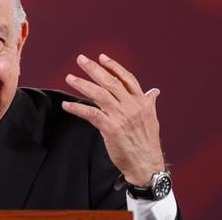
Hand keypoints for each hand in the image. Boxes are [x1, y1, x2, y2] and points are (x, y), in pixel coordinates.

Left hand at [61, 53, 164, 185]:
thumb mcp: (152, 118)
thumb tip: (154, 91)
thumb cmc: (147, 143)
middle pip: (110, 81)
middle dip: (94, 69)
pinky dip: (77, 108)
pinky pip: (91, 114)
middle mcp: (132, 106)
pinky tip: (67, 105)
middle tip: (80, 59)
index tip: (101, 57)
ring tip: (69, 77)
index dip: (114, 66)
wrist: (146, 164)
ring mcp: (121, 117)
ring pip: (99, 94)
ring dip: (82, 84)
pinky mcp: (111, 128)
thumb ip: (149, 102)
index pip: (127, 78)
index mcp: (142, 102)